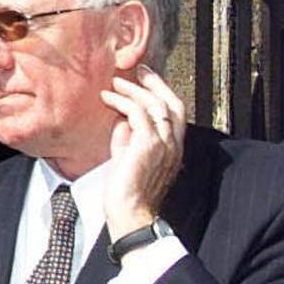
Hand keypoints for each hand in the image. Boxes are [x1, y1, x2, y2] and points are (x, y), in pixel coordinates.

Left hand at [99, 65, 185, 239]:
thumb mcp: (128, 157)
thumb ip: (127, 138)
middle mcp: (174, 145)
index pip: (175, 113)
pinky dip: (122, 102)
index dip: (162, 92)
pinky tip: (108, 98)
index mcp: (173, 148)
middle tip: (137, 70)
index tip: (145, 80)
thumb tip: (120, 121)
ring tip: (116, 82)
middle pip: (172, 103)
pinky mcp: (148, 145)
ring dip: (133, 90)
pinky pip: (137, 114)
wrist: (130, 213)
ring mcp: (163, 144)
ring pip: (155, 105)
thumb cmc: (126, 191)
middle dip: (155, 83)